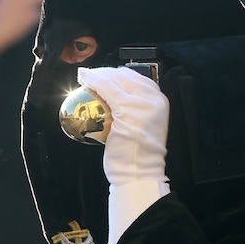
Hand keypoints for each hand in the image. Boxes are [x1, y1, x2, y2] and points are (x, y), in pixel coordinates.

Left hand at [77, 66, 169, 243]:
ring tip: (85, 76)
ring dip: (97, 73)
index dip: (119, 74)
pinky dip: (93, 81)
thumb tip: (115, 99)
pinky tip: (83, 79)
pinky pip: (107, 89)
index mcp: (161, 101)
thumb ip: (136, 111)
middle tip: (91, 75)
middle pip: (127, 76)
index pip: (138, 79)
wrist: (139, 173)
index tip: (104, 75)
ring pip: (116, 79)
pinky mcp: (128, 110)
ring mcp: (142, 104)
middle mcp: (155, 99)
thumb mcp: (143, 127)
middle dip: (107, 71)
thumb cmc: (136, 155)